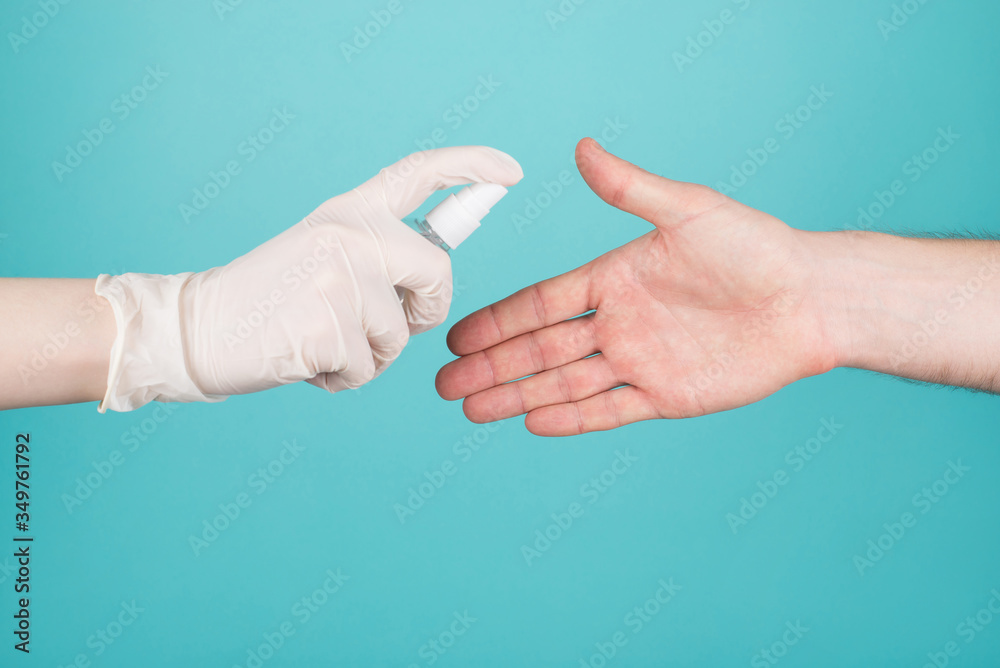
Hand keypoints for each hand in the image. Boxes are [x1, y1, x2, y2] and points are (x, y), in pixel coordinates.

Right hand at [96, 146, 522, 411]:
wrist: (195, 328)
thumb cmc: (266, 301)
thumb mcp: (321, 255)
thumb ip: (375, 257)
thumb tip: (432, 285)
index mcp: (348, 212)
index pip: (418, 173)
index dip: (470, 167)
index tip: (512, 172)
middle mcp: (349, 234)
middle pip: (438, 273)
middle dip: (426, 312)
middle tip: (393, 326)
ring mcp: (340, 278)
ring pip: (400, 335)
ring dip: (369, 354)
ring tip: (318, 339)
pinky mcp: (328, 326)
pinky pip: (368, 369)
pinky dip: (341, 378)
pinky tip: (303, 359)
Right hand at [436, 139, 837, 435]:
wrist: (811, 299)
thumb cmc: (755, 247)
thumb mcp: (689, 209)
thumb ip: (630, 188)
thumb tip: (582, 147)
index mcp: (615, 278)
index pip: (542, 303)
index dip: (498, 321)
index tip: (458, 336)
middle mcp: (619, 322)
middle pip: (541, 349)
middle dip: (492, 367)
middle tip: (446, 385)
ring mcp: (641, 361)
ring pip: (565, 383)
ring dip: (518, 397)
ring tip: (473, 410)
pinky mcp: (667, 395)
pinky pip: (610, 410)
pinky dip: (573, 418)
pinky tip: (535, 421)